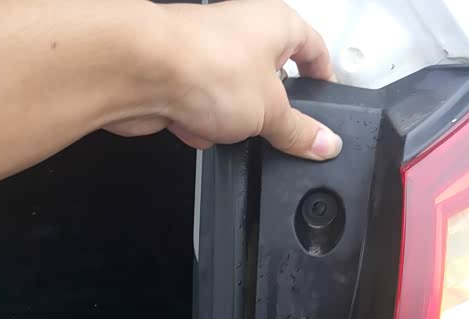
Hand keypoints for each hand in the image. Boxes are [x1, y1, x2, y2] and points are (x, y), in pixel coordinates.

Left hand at [106, 0, 341, 160]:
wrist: (140, 70)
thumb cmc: (207, 66)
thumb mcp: (271, 111)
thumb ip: (299, 131)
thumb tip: (326, 143)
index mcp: (275, 23)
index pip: (312, 46)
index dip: (323, 74)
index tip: (328, 100)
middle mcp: (240, 31)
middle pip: (267, 78)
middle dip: (266, 110)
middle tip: (273, 129)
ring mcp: (206, 53)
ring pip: (231, 98)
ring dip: (229, 121)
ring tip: (225, 128)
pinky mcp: (178, 77)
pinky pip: (199, 108)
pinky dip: (198, 123)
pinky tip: (194, 127)